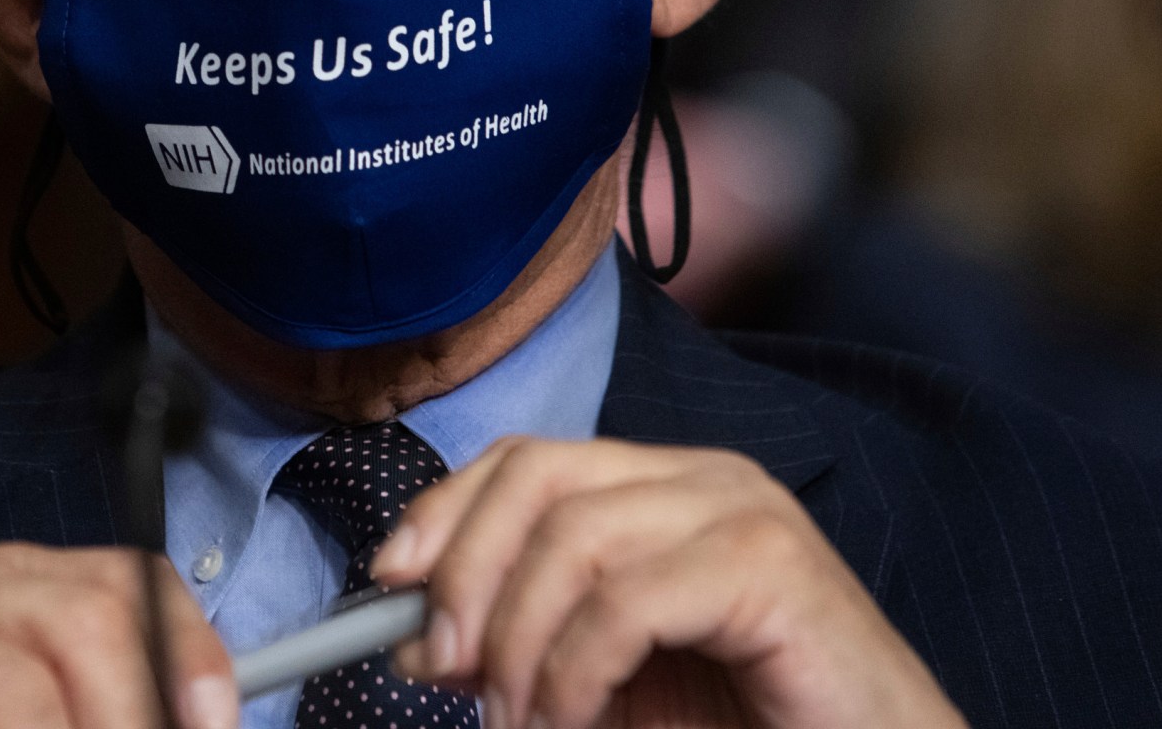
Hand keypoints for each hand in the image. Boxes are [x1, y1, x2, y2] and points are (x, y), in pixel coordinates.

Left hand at [371, 438, 963, 728]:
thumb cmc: (744, 725)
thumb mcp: (601, 685)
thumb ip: (517, 648)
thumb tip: (415, 634)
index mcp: (662, 488)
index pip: (527, 459)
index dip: (446, 513)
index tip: (389, 587)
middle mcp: (703, 477)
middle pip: (538, 479)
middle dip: (467, 573)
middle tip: (439, 667)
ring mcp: (742, 511)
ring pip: (574, 537)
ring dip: (518, 642)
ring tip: (516, 720)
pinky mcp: (773, 566)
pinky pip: (629, 600)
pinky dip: (575, 670)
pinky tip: (570, 720)